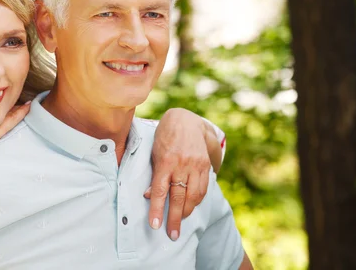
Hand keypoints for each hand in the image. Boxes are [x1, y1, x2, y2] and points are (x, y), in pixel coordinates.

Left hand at [0, 102, 30, 153]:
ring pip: (10, 121)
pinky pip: (10, 122)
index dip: (7, 110)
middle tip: (29, 104)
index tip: (14, 102)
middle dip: (16, 111)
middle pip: (6, 119)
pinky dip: (19, 115)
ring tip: (31, 105)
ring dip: (20, 113)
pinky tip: (26, 108)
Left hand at [146, 108, 211, 240]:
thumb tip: (150, 196)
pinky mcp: (205, 165)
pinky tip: (190, 207)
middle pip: (178, 197)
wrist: (185, 120)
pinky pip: (203, 188)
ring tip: (180, 222)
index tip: (155, 225)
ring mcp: (196, 165)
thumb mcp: (154, 153)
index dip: (157, 210)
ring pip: (193, 195)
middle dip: (174, 218)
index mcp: (166, 161)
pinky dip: (196, 200)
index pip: (161, 190)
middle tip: (172, 235)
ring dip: (186, 211)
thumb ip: (154, 175)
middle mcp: (182, 164)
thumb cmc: (164, 137)